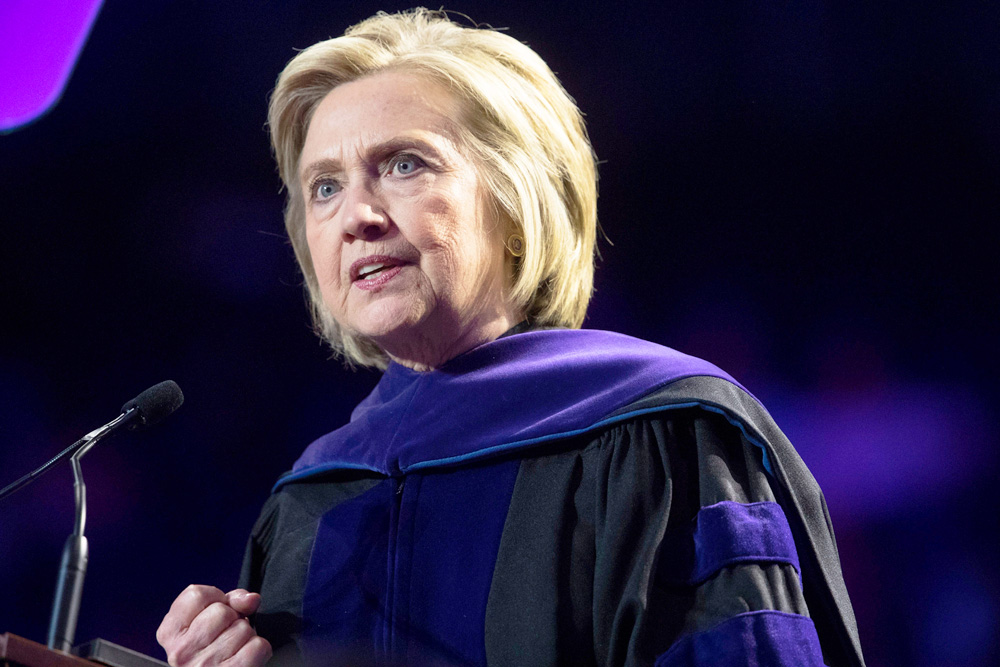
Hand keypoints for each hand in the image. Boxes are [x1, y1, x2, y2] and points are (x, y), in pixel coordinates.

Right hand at [156, 585, 271, 666]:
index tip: (214, 614)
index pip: (196, 594)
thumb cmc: (211, 654)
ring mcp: (205, 664)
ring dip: (246, 636)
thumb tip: (251, 599)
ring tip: (234, 650)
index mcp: (171, 633)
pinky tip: (245, 658)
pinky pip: (258, 645)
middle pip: (222, 611)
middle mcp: (182, 651)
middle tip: (225, 637)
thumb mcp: (209, 622)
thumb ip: (229, 601)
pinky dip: (259, 650)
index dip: (215, 598)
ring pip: (243, 627)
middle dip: (232, 619)